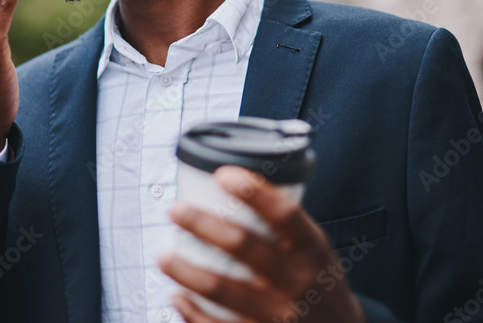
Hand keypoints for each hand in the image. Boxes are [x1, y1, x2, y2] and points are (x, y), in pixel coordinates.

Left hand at [158, 166, 365, 322]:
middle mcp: (297, 282)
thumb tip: (235, 187)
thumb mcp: (317, 251)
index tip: (222, 174)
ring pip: (221, 288)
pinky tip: (178, 296)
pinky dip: (191, 312)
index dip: (253, 191)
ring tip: (163, 255)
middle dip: (202, 224)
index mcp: (313, 251)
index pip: (284, 214)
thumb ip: (285, 227)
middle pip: (243, 245)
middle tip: (176, 210)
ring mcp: (279, 315)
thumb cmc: (319, 285)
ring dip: (185, 270)